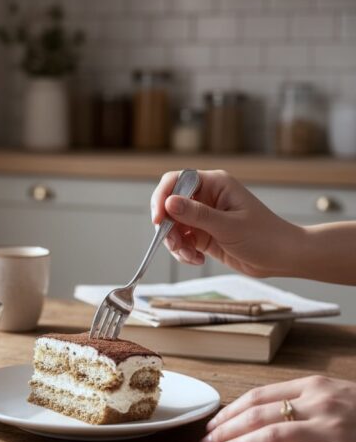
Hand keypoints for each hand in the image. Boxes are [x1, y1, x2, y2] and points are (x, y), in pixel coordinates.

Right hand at [150, 170, 303, 277]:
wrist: (283, 258)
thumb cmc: (265, 237)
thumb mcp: (228, 226)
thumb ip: (197, 214)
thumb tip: (168, 203)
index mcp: (214, 184)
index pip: (176, 181)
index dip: (162, 198)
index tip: (159, 220)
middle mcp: (206, 197)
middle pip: (169, 205)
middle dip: (168, 227)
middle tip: (175, 244)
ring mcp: (203, 217)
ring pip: (172, 226)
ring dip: (175, 243)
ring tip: (191, 256)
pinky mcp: (203, 234)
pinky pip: (181, 241)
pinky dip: (183, 252)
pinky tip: (197, 260)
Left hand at [200, 376, 355, 441]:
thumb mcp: (333, 394)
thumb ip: (299, 398)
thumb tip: (253, 412)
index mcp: (313, 385)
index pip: (259, 396)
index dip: (230, 411)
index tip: (212, 425)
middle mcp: (319, 403)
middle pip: (259, 416)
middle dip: (226, 430)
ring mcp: (332, 428)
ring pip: (272, 436)